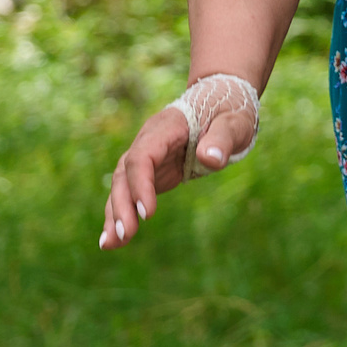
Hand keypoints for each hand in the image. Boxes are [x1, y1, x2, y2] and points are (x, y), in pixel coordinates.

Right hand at [98, 96, 255, 250]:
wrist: (221, 101)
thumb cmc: (230, 111)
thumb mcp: (235, 121)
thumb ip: (223, 138)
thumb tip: (210, 159)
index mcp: (166, 126)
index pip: (143, 155)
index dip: (141, 183)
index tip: (147, 213)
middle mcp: (149, 141)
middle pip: (126, 173)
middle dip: (122, 205)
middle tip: (124, 235)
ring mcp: (147, 156)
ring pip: (122, 186)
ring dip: (115, 215)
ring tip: (110, 245)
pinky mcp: (152, 172)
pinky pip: (131, 194)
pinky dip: (122, 214)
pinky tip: (114, 241)